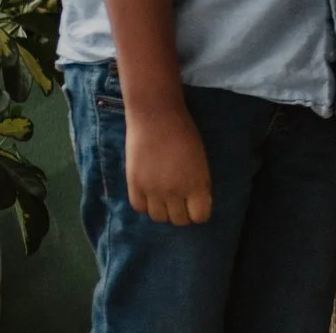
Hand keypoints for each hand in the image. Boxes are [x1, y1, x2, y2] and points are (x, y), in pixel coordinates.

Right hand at [124, 101, 211, 225]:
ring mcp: (153, 190)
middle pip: (179, 220)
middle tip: (182, 201)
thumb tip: (200, 202)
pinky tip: (150, 194)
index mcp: (196, 183)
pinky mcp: (134, 185)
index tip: (198, 205)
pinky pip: (140, 208)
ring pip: (159, 217)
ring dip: (164, 210)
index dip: (200, 212)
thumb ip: (199, 183)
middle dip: (183, 213)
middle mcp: (175, 191)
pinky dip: (145, 204)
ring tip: (165, 197)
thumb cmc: (184, 133)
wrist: (156, 117)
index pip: (200, 216)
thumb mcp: (201, 159)